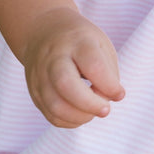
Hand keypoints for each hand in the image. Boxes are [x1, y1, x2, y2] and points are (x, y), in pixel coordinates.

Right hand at [22, 7, 124, 127]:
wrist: (43, 31)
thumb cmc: (80, 41)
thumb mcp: (100, 44)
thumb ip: (107, 73)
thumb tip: (108, 100)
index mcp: (76, 41)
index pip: (92, 64)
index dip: (108, 85)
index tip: (119, 93)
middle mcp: (54, 57)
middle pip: (65, 84)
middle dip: (89, 104)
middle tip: (106, 109)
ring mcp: (40, 75)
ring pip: (56, 106)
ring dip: (81, 117)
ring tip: (94, 111)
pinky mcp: (34, 91)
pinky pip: (51, 115)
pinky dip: (70, 121)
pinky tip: (81, 113)